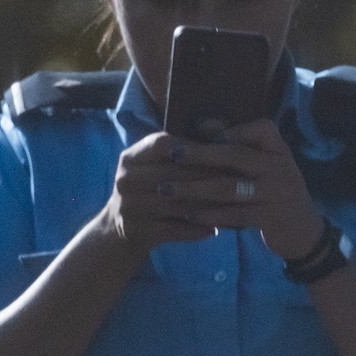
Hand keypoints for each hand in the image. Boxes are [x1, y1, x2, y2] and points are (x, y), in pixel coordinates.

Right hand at [102, 131, 221, 254]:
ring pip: (176, 204)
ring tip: (231, 206)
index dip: (193, 148)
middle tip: (236, 181)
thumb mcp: (155, 166)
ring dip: (206, 206)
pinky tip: (214, 228)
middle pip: (173, 175)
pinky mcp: (136, 231)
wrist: (118, 229)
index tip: (221, 153)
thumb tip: (218, 125)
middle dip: (208, 178)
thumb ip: (183, 148)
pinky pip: (173, 229)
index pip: (163, 144)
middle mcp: (126, 180)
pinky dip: (195, 229)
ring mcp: (129, 206)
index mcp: (131, 158)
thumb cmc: (149, 190)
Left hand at [158, 117, 323, 259]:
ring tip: (168, 189)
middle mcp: (280, 168)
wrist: (305, 231)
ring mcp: (276, 194)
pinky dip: (209, 214)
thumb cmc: (276, 191)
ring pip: (229, 188)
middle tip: (173, 154)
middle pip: (236, 156)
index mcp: (279, 150)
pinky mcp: (269, 218)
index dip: (231, 128)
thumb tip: (206, 124)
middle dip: (201, 154)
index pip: (261, 129)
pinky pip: (234, 215)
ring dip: (195, 188)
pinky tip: (188, 214)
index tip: (200, 128)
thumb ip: (243, 146)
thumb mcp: (269, 166)